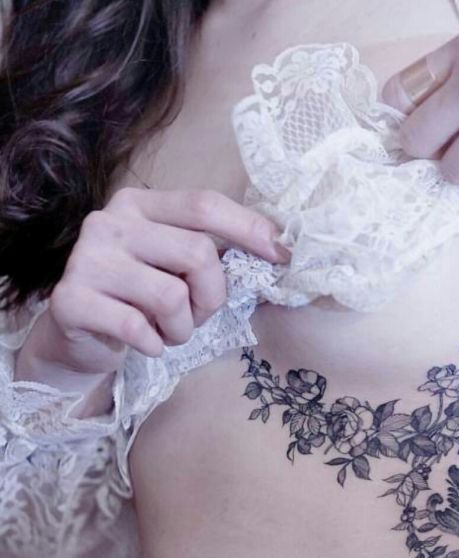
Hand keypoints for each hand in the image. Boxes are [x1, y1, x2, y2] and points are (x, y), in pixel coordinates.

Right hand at [16, 188, 289, 384]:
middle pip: (197, 253)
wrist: (79, 335)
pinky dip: (154, 344)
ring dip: (182, 327)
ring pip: (171, 296)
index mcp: (140, 205)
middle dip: (212, 296)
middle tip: (197, 315)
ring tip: (169, 331)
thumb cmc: (138, 297)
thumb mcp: (174, 266)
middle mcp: (110, 222)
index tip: (281, 256)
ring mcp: (85, 258)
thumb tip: (277, 248)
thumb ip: (210, 251)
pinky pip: (137, 327)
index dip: (249, 229)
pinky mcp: (70, 299)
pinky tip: (146, 343)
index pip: (204, 205)